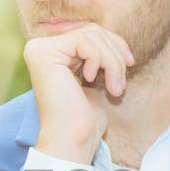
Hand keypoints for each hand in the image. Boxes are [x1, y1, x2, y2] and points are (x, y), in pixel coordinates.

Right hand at [23, 23, 133, 164]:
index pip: (90, 33)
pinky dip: (100, 61)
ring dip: (112, 62)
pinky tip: (91, 81)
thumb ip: (98, 53)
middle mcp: (40, 48)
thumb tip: (115, 37)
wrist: (73, 139)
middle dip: (115, 55)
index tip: (129, 64)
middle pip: (92, 31)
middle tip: (120, 84)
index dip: (115, 44)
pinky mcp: (43, 53)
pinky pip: (85, 42)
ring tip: (114, 88)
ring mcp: (39, 49)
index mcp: (51, 52)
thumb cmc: (85, 117)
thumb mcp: (96, 76)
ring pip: (91, 35)